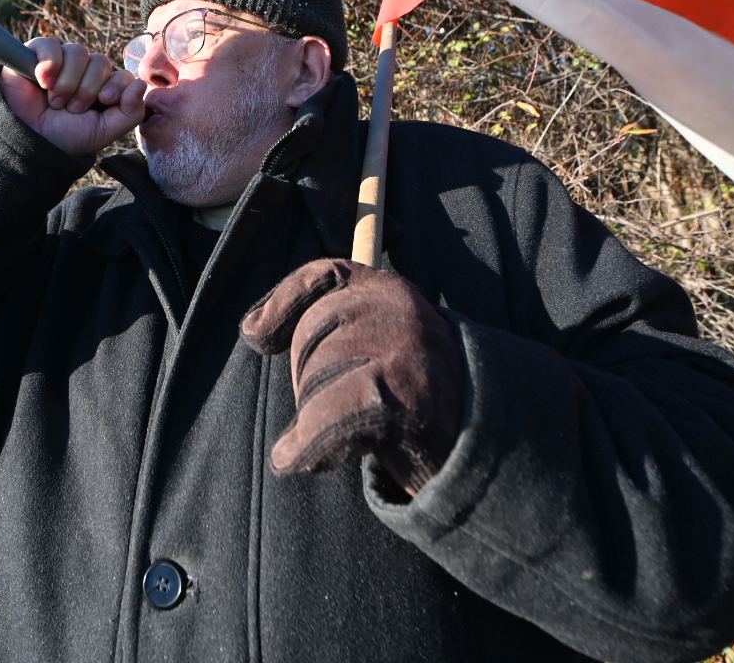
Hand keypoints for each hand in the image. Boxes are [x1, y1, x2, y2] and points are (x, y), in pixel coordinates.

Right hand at [0, 38, 145, 157]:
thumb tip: (141, 83)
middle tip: (71, 109)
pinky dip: (49, 63)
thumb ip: (130, 113)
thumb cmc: (64, 137)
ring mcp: (61, 62)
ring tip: (54, 102)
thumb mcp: (104, 131)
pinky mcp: (36, 55)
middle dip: (88, 88)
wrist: (26, 141)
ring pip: (78, 52)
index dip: (115, 85)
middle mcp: (84, 72)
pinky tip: (42, 82)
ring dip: (68, 82)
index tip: (102, 101)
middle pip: (101, 61)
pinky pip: (50, 44)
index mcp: (102, 89)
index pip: (122, 74)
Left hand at [240, 258, 464, 494]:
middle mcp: (395, 311)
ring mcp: (399, 351)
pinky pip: (321, 423)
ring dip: (316, 419)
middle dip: (308, 382)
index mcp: (388, 291)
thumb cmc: (414, 389)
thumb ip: (336, 325)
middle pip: (311, 340)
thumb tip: (254, 326)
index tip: (253, 334)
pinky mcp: (396, 398)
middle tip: (342, 404)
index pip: (322, 275)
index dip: (282, 303)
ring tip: (355, 429)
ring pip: (314, 386)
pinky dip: (302, 448)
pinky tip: (292, 457)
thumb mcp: (383, 340)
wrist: (480, 435)